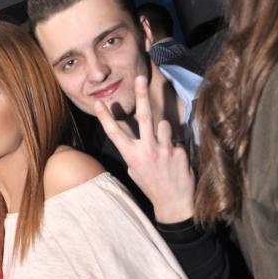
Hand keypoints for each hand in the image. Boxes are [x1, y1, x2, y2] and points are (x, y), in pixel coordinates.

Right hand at [95, 75, 195, 222]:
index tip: (98, 104)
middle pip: (143, 117)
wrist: (173, 201)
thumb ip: (135, 151)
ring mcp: (165, 149)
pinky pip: (176, 139)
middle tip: (140, 77)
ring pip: (164, 125)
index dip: (105, 118)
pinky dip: (175, 146)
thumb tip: (137, 137)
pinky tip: (175, 161)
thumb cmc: (151, 185)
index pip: (114, 133)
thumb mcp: (135, 170)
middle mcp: (147, 150)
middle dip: (141, 96)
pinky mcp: (179, 150)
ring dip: (164, 132)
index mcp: (132, 156)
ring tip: (165, 150)